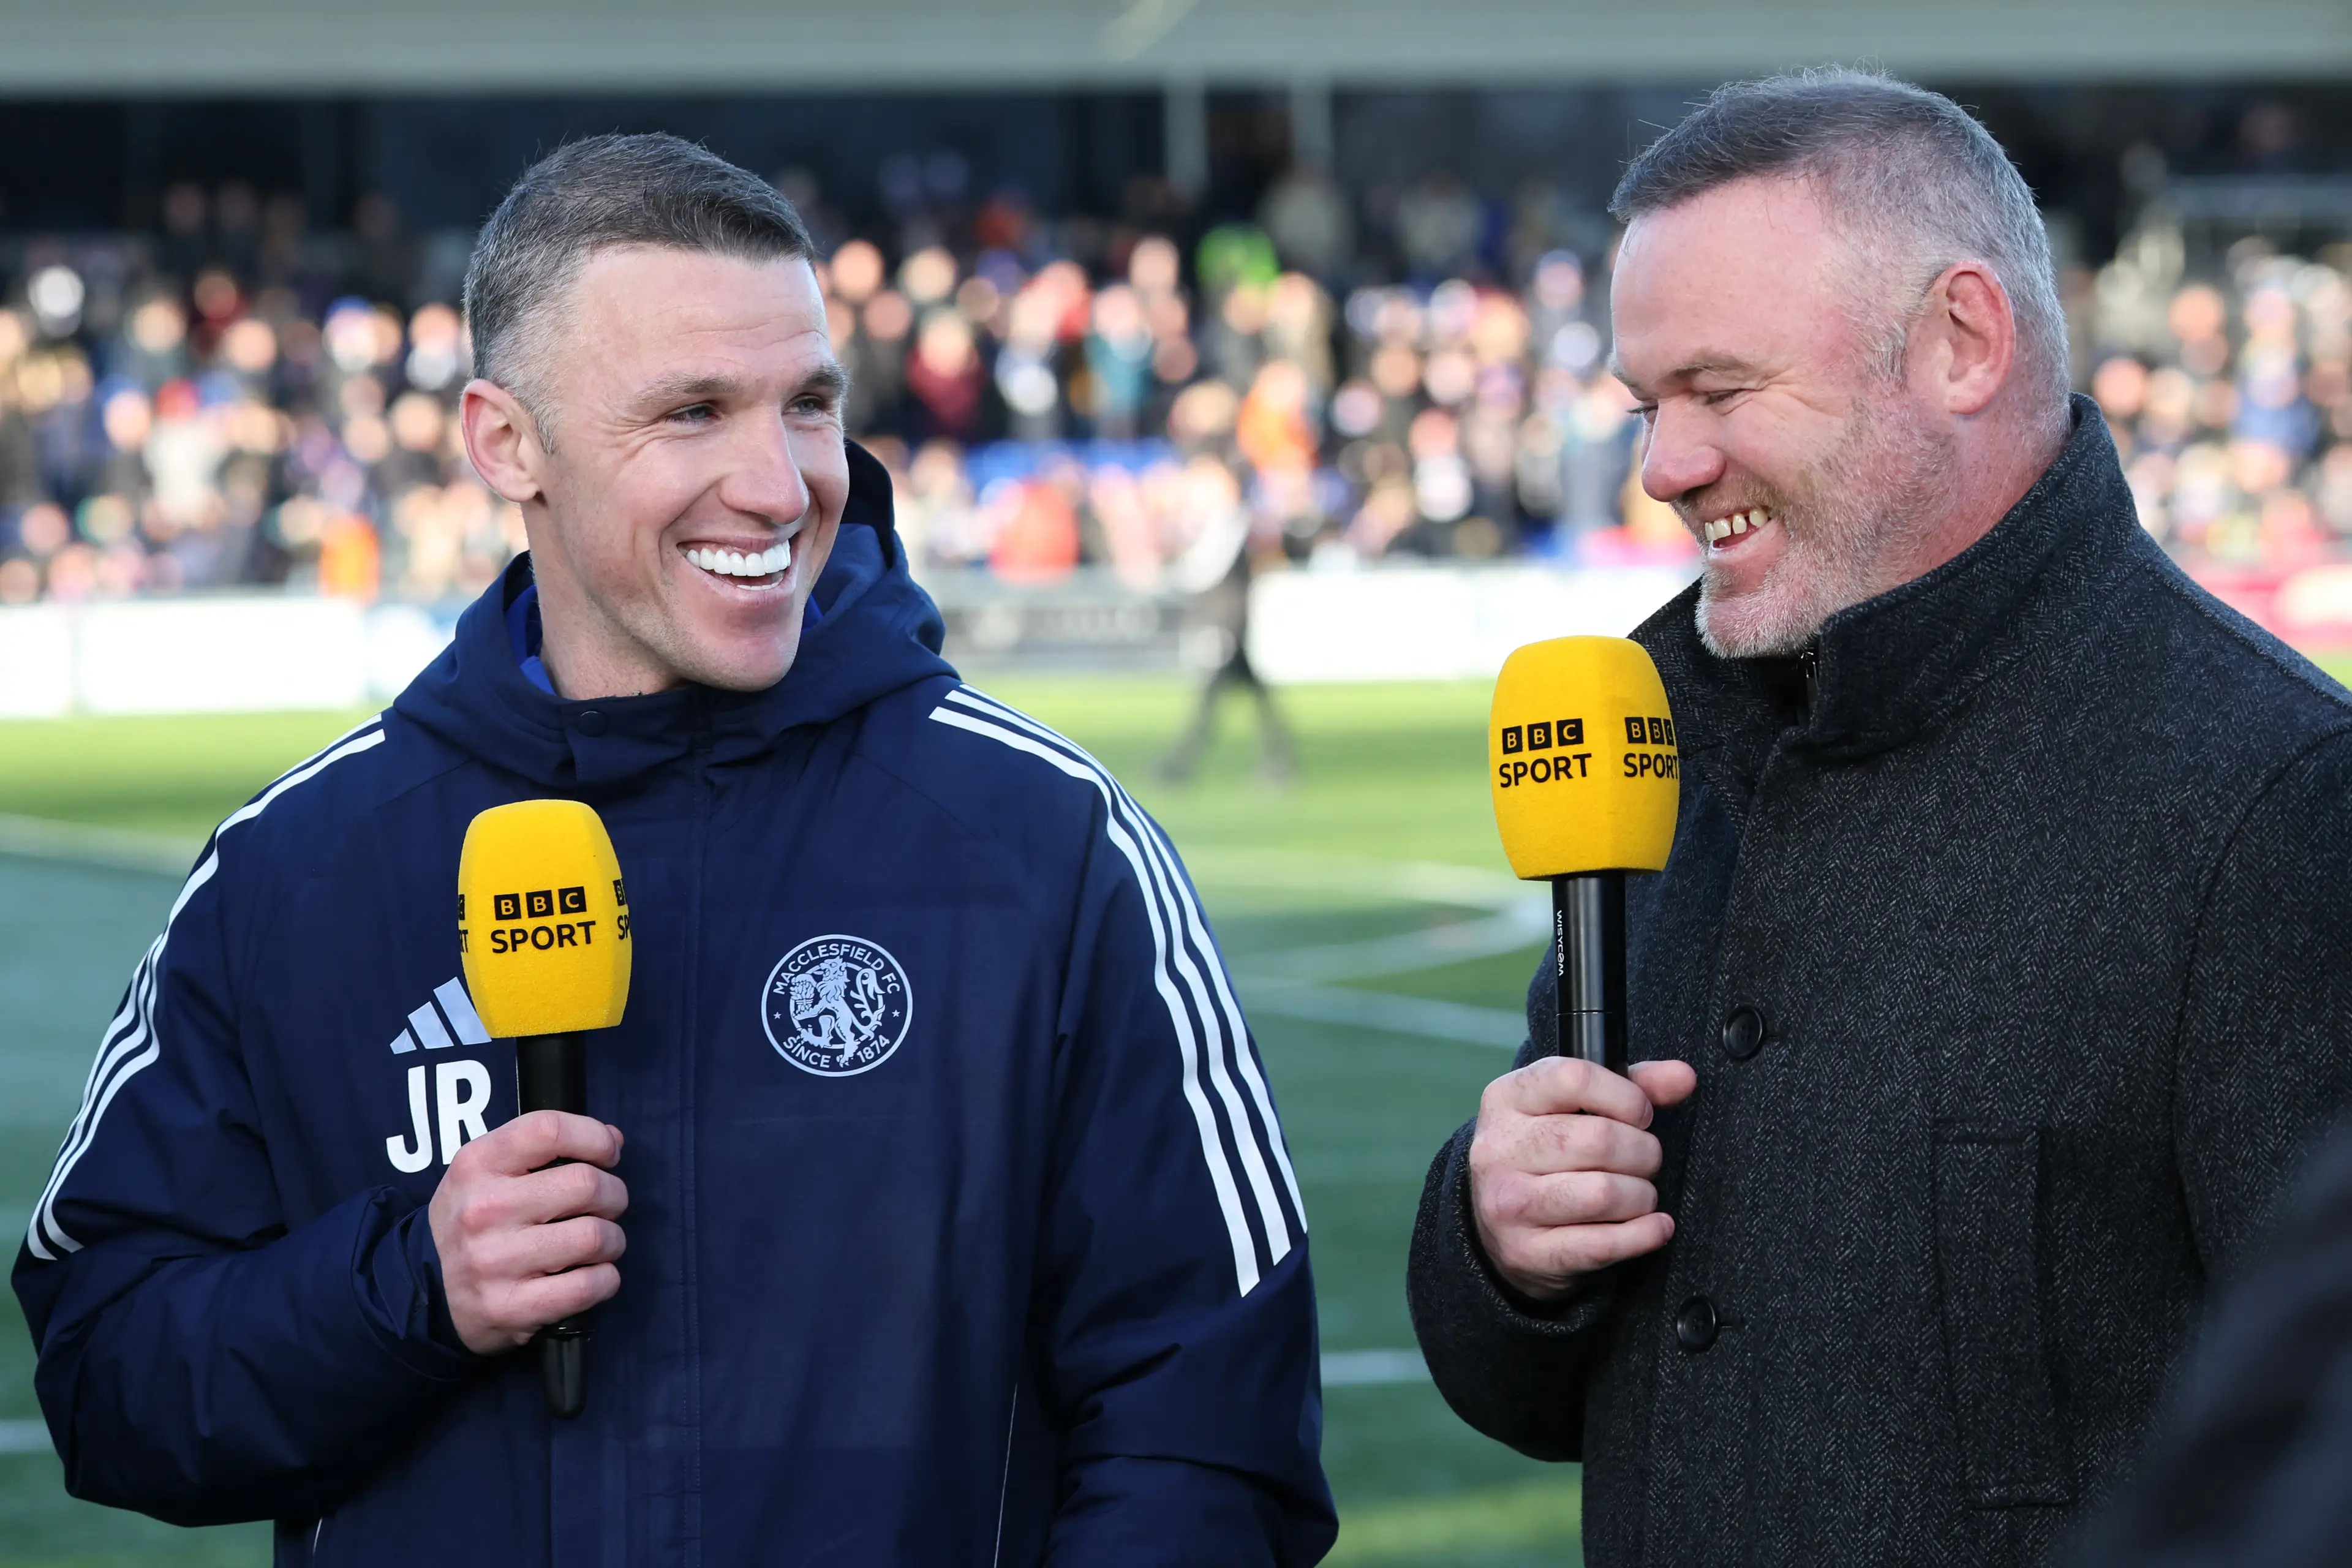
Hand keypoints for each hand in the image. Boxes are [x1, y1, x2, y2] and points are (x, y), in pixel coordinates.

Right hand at [427, 1111, 628, 1354]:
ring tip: (600, 1244)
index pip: (550, 1129)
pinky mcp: (509, 1308)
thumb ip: (545, 1148)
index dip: (594, 1137)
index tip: (607, 1155)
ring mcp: (494, 1262)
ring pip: (594, 1237)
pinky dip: (606, 1280)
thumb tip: (613, 1139)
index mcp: (477, 1164)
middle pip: (586, 1184)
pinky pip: (588, 1286)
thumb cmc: (472, 1222)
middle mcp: (483, 1209)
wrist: (423, 1291)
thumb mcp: (487, 1171)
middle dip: (614, 1195)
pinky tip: (595, 1275)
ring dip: (612, 1240)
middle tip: (607, 1207)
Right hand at [1468, 1056, 1697, 1302]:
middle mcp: (1499, 1149)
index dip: (1626, 1096)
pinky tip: (1654, 1226)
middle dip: (1643, 1152)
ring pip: (1604, 1193)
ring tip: (1640, 1194)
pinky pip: (1603, 1245)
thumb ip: (1633, 1086)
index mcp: (1506, 1099)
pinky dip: (1643, 1235)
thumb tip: (1683, 1076)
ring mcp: (1508, 1204)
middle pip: (1599, 1139)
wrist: (1500, 1228)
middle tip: (1645, 1160)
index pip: (1574, 1078)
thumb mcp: (1576, 1108)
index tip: (1640, 1115)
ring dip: (1642, 1196)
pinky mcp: (1527, 1252)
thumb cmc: (1548, 1155)